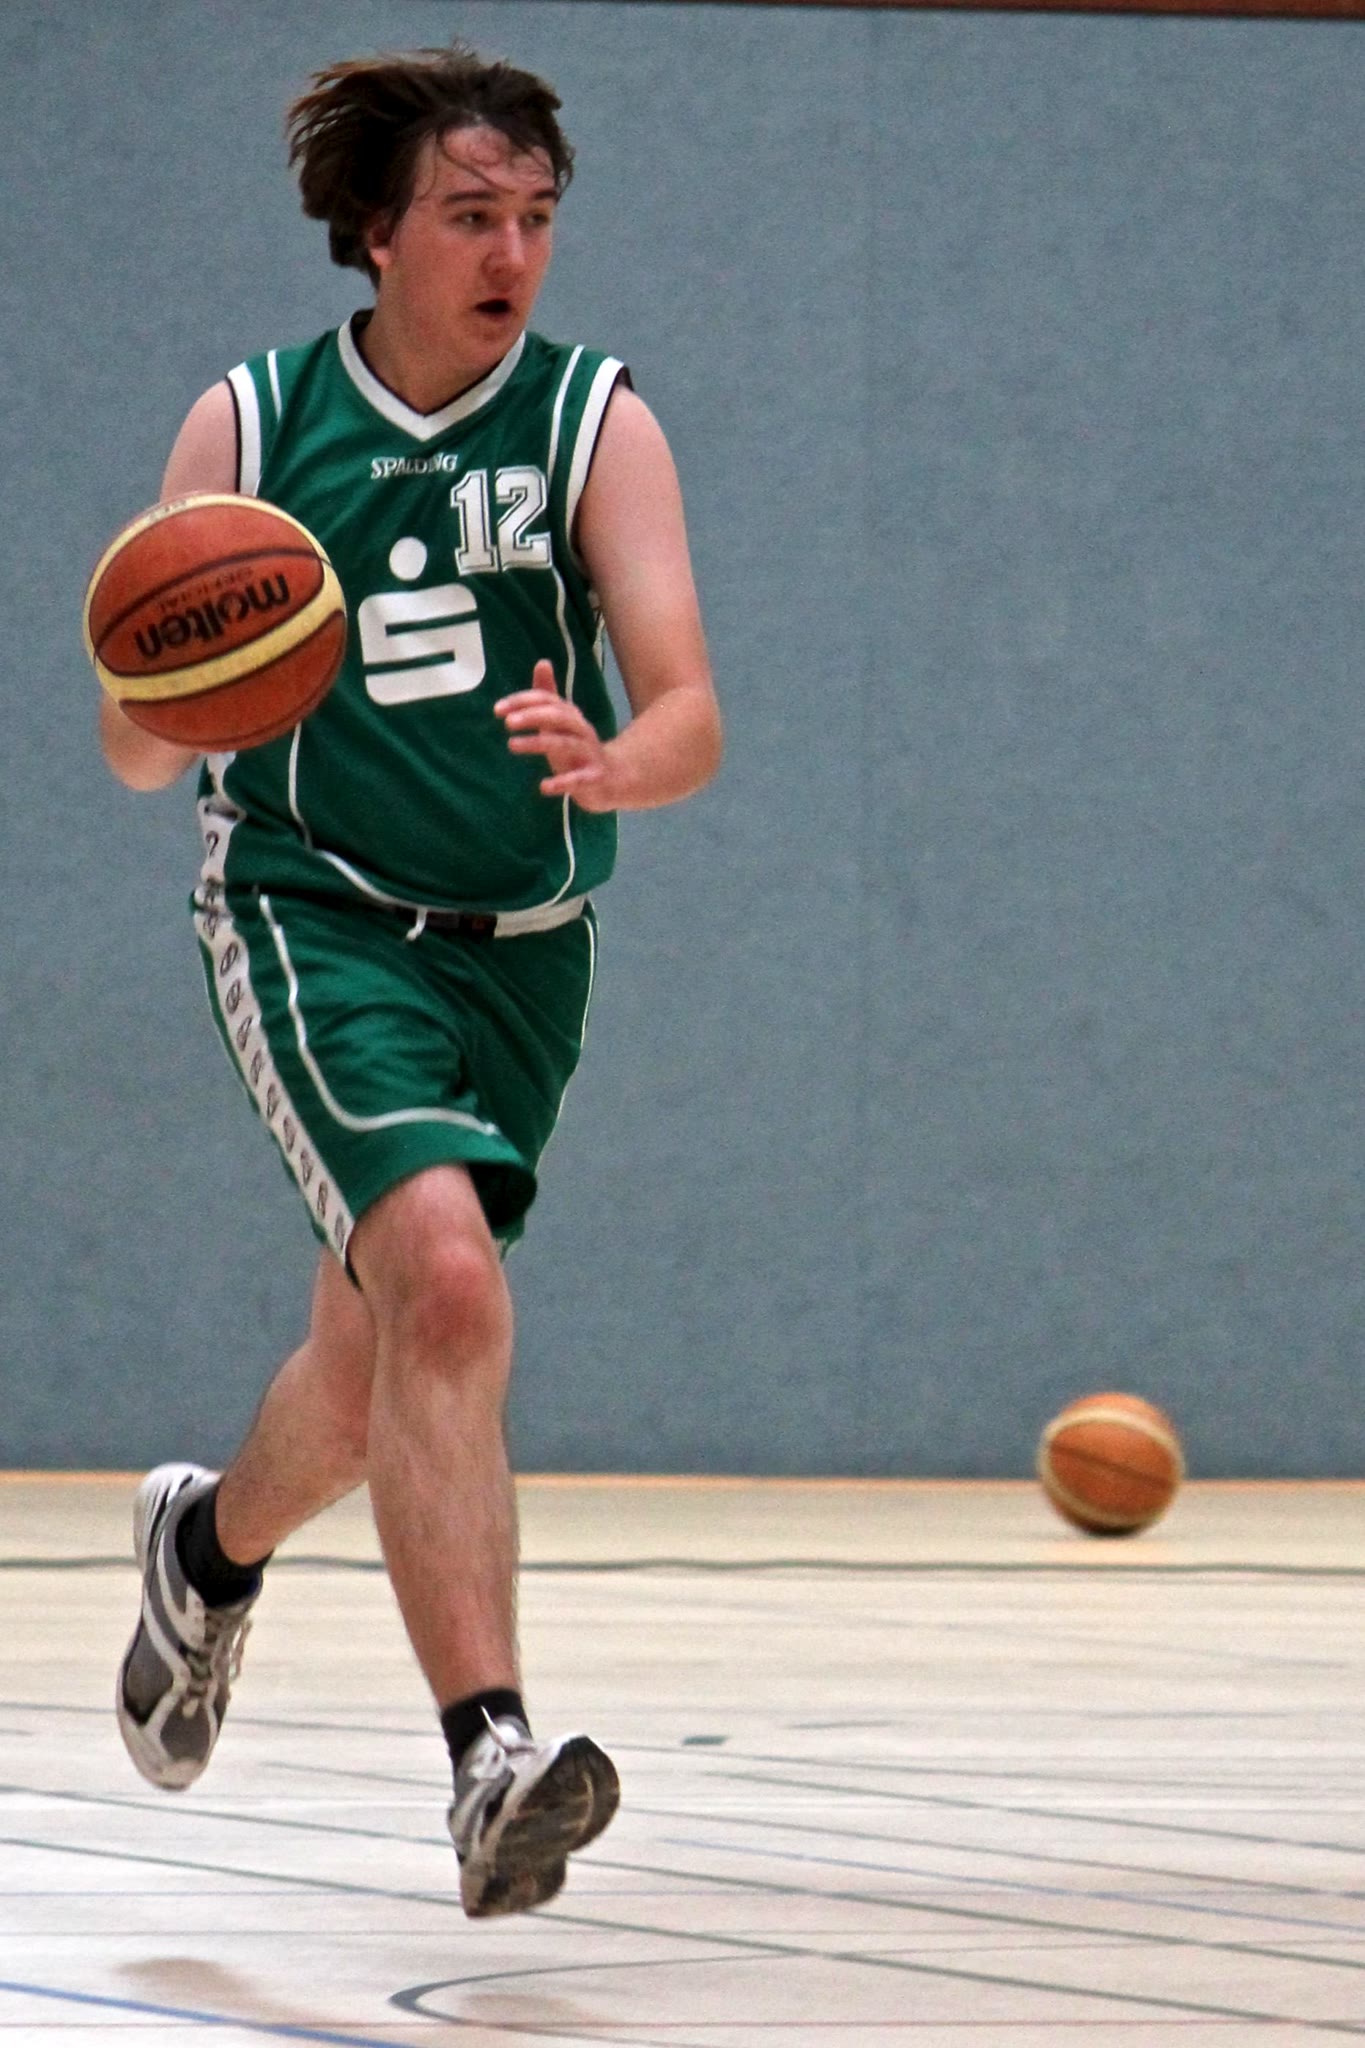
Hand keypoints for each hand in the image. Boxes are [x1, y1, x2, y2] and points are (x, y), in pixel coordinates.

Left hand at [495, 660, 615, 810]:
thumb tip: (542, 663)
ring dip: (538, 743)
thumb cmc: (578, 749)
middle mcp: (581, 730)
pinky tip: (544, 787)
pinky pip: (580, 779)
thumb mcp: (561, 723)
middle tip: (507, 722)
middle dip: (532, 716)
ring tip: (512, 745)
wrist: (614, 778)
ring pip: (565, 744)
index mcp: (570, 716)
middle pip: (558, 716)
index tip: (497, 709)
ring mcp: (589, 753)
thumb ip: (548, 697)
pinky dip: (563, 782)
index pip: (547, 700)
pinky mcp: (595, 777)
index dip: (523, 702)